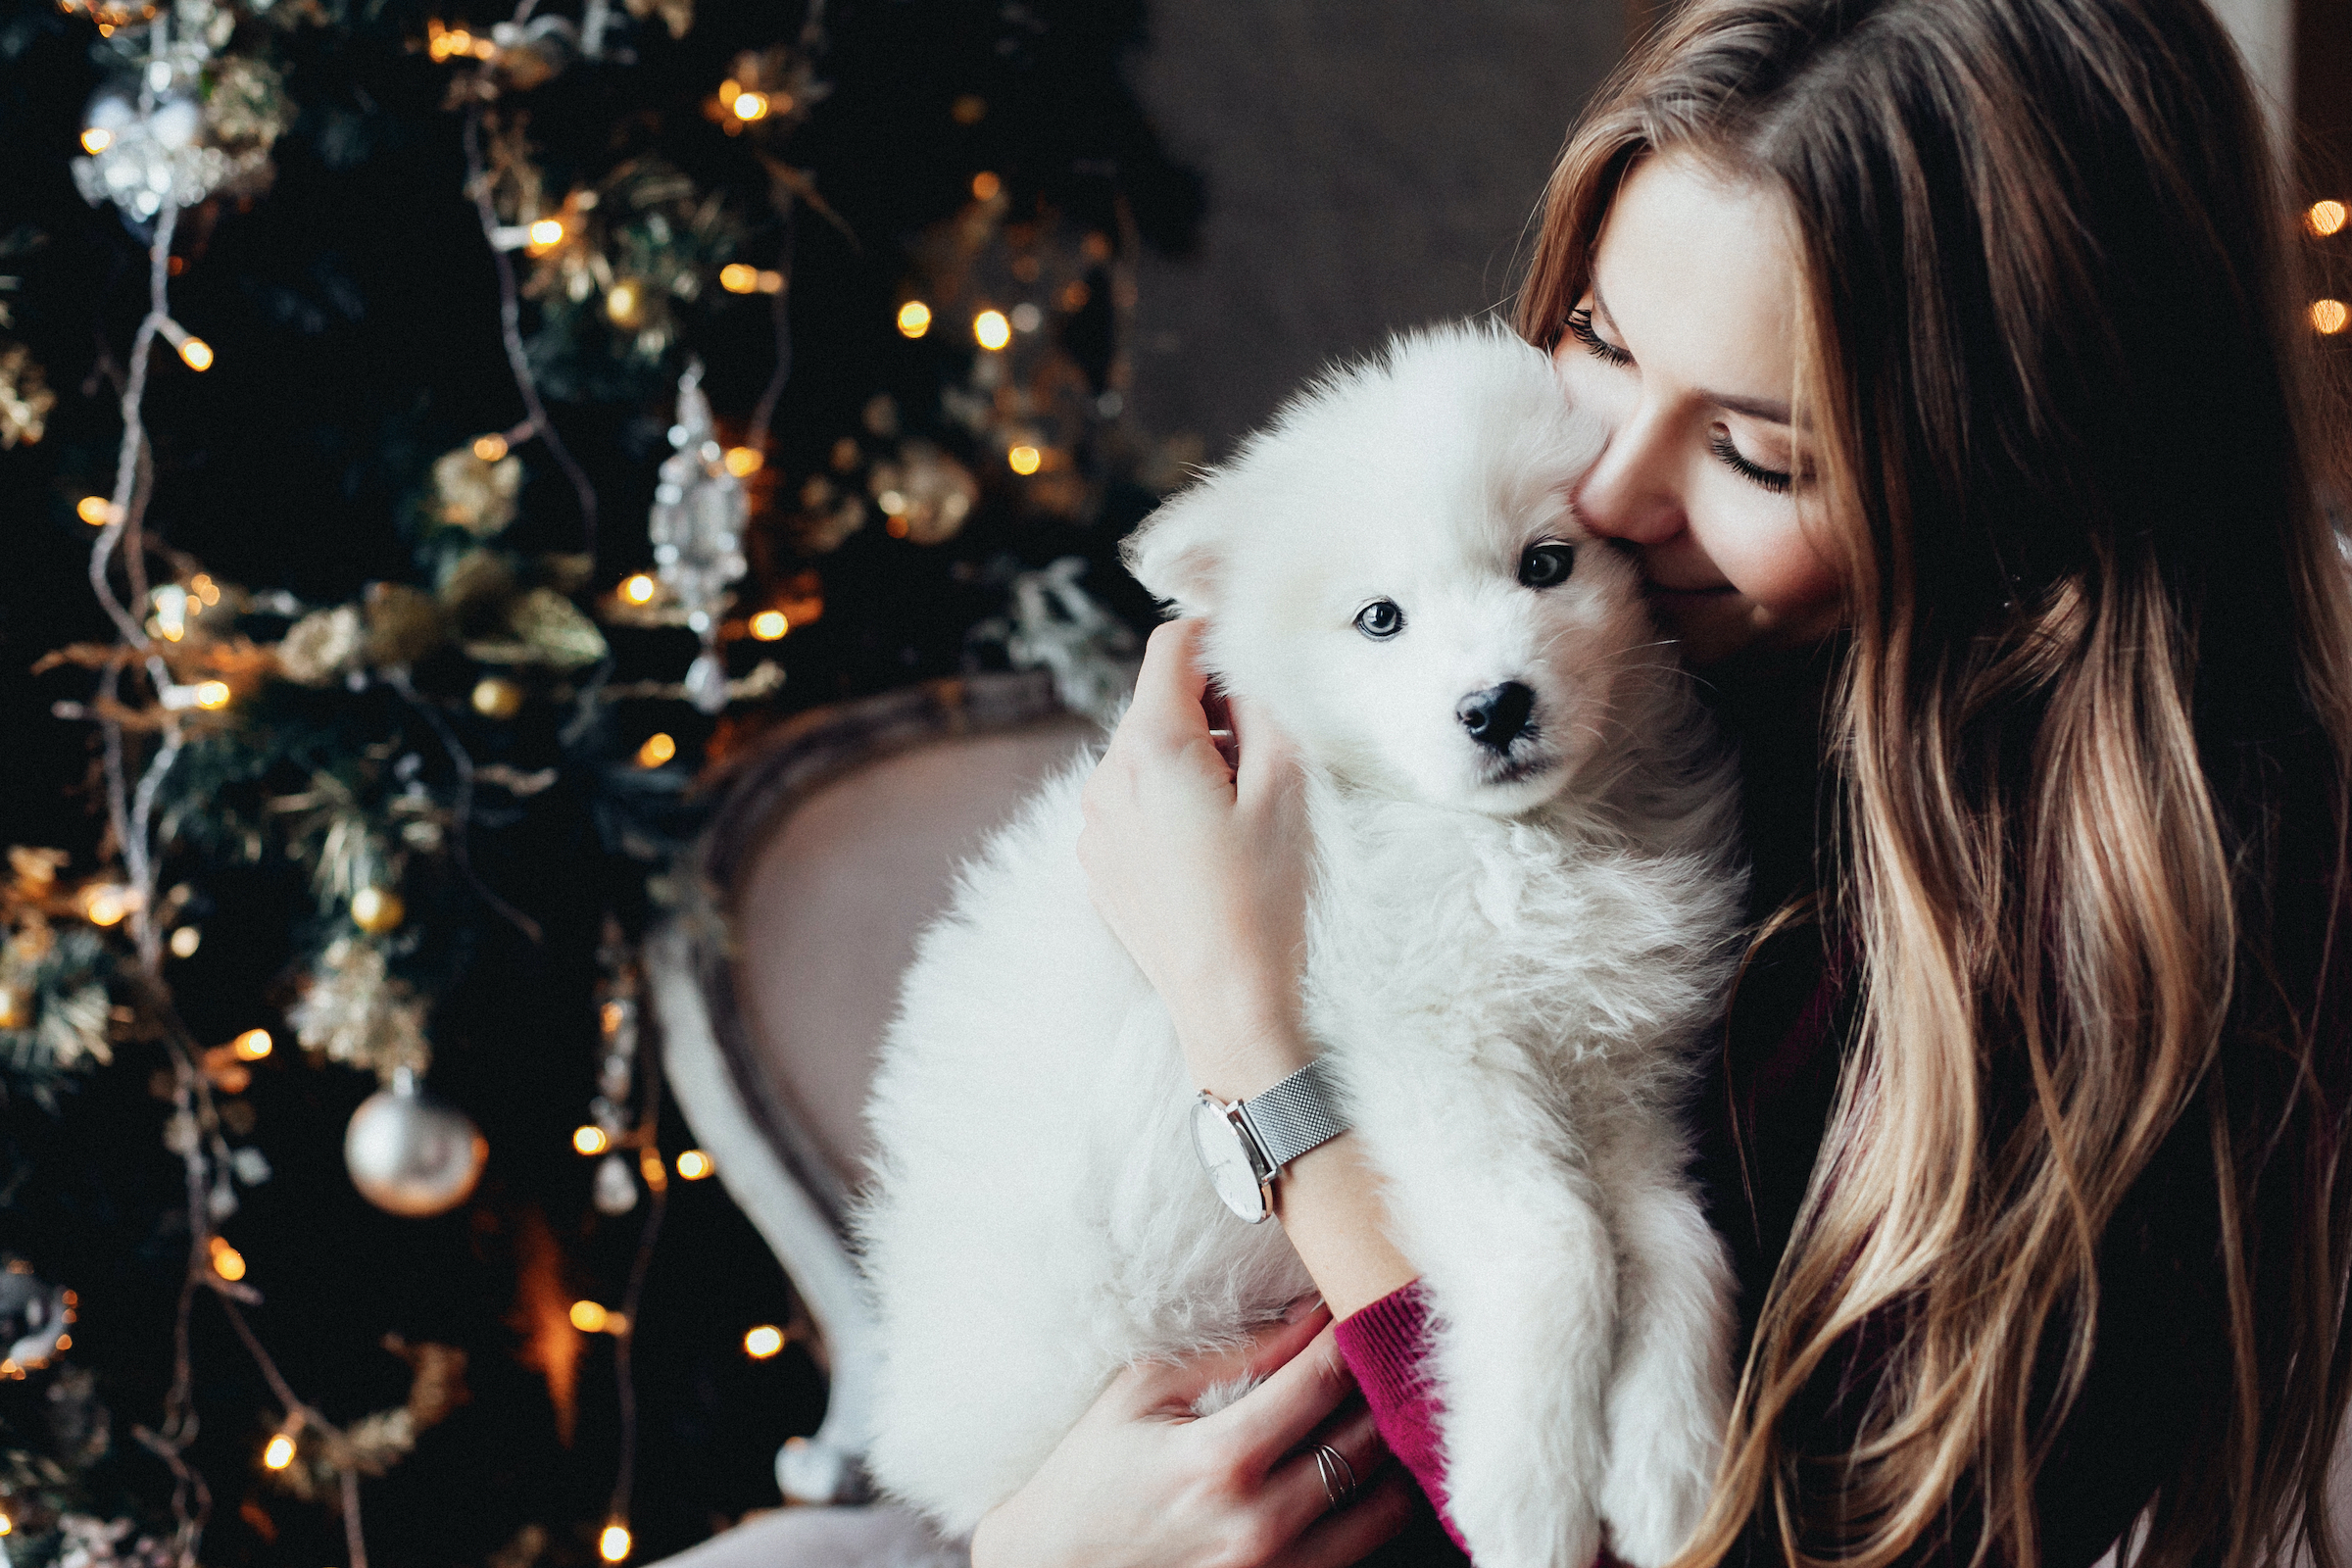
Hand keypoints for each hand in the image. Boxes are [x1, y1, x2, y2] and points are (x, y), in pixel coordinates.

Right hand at [969, 1304, 1416, 1567]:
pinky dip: (1373, 1503)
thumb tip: (1312, 1314)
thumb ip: (1234, 1353)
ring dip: (1391, 1447)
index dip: (1354, 1329)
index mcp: (1220, 1459)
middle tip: (1376, 1347)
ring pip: (1391, 1501)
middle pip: (1372, 1436)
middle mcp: (1261, 1523)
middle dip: (1380, 1382)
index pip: (1326, 1377)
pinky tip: (1353, 1469)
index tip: (1358, 1302)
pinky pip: (1368, 1547)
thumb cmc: (1092, 1475)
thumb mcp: (1143, 1392)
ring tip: (1372, 1410)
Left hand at [1079, 618, 1314, 1097]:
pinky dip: (1168, 803)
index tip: (1250, 657)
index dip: (1214, 638)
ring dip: (1189, 759)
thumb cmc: (1264, 899)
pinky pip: (1131, 804)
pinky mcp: (1098, 862)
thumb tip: (1244, 670)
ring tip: (1238, 812)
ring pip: (1143, 754)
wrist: (1227, 1004)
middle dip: (1208, 710)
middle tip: (1261, 752)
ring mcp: (1094, 824)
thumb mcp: (1285, 787)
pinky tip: (1209, 850)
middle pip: (1155, 703)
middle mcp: (1106, 777)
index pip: (1170, 647)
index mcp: (1151, 747)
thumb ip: (1263, 708)